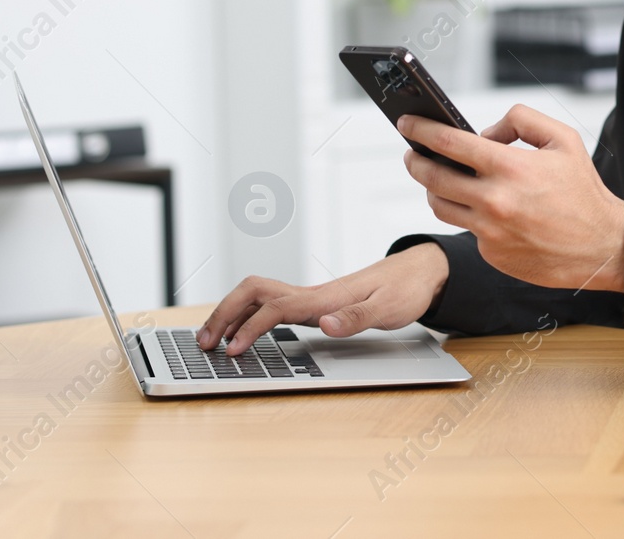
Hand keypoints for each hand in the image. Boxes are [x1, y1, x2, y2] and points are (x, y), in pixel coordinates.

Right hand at [197, 242, 448, 355]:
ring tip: (212, 338)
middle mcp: (312, 294)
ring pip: (258, 295)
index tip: (232, 350)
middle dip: (224, 314)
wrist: (419, 272)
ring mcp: (312, 297)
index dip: (250, 328)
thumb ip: (356, 319)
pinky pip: (270, 304)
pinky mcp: (315, 302)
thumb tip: (324, 325)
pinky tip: (243, 332)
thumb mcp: (388, 310)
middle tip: (204, 342)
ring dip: (231, 312)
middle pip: (253, 292)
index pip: (275, 307)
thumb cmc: (405, 290)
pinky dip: (248, 315)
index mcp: (325, 298)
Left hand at [398, 104, 623, 291]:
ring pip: (441, 206)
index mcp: (510, 167)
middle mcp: (495, 200)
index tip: (407, 123)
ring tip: (439, 179)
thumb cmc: (583, 191)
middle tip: (412, 153)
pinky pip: (467, 229)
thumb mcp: (562, 139)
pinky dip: (469, 215)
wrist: (602, 246)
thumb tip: (485, 132)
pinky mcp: (492, 254)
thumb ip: (521, 120)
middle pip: (433, 177)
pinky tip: (482, 209)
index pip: (449, 143)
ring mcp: (490, 231)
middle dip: (415, 161)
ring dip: (433, 189)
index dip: (421, 130)